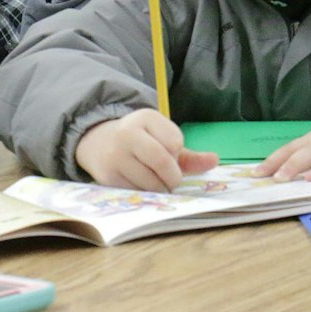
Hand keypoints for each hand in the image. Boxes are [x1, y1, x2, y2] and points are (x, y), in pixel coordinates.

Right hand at [73, 108, 217, 190]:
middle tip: (171, 180)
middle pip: (163, 161)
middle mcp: (128, 133)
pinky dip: (145, 193)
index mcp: (145, 118)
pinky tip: (140, 184)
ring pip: (150, 181)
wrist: (96, 142)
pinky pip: (137, 192)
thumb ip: (188, 154)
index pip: (175, 141)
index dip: (176, 153)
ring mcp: (115, 155)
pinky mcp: (108, 176)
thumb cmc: (139, 142)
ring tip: (155, 182)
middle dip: (173, 177)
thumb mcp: (161, 139)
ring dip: (160, 188)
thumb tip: (214, 160)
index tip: (169, 153)